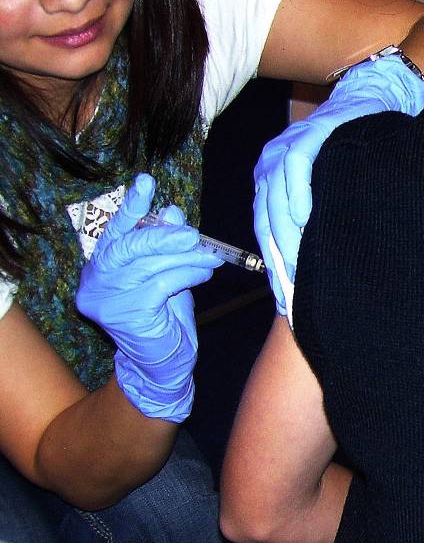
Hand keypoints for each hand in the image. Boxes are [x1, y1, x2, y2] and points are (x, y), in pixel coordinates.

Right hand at [76, 174, 222, 421]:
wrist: (164, 362)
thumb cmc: (164, 314)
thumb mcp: (166, 271)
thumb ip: (165, 244)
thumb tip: (172, 211)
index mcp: (99, 267)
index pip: (114, 232)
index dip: (130, 206)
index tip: (145, 181)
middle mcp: (95, 283)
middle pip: (128, 246)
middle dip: (163, 236)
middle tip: (193, 233)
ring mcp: (107, 301)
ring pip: (150, 264)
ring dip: (186, 256)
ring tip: (210, 256)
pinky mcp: (128, 315)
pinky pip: (163, 283)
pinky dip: (187, 273)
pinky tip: (204, 273)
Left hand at [253, 54, 423, 316]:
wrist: (381, 102)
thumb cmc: (360, 156)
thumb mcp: (333, 193)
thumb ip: (316, 224)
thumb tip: (310, 277)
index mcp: (272, 179)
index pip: (266, 231)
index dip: (275, 268)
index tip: (288, 302)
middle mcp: (272, 162)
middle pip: (266, 220)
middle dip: (280, 261)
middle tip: (296, 296)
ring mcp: (288, 145)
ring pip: (276, 198)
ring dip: (287, 236)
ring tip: (301, 268)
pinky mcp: (311, 131)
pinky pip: (297, 166)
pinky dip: (299, 194)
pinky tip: (306, 220)